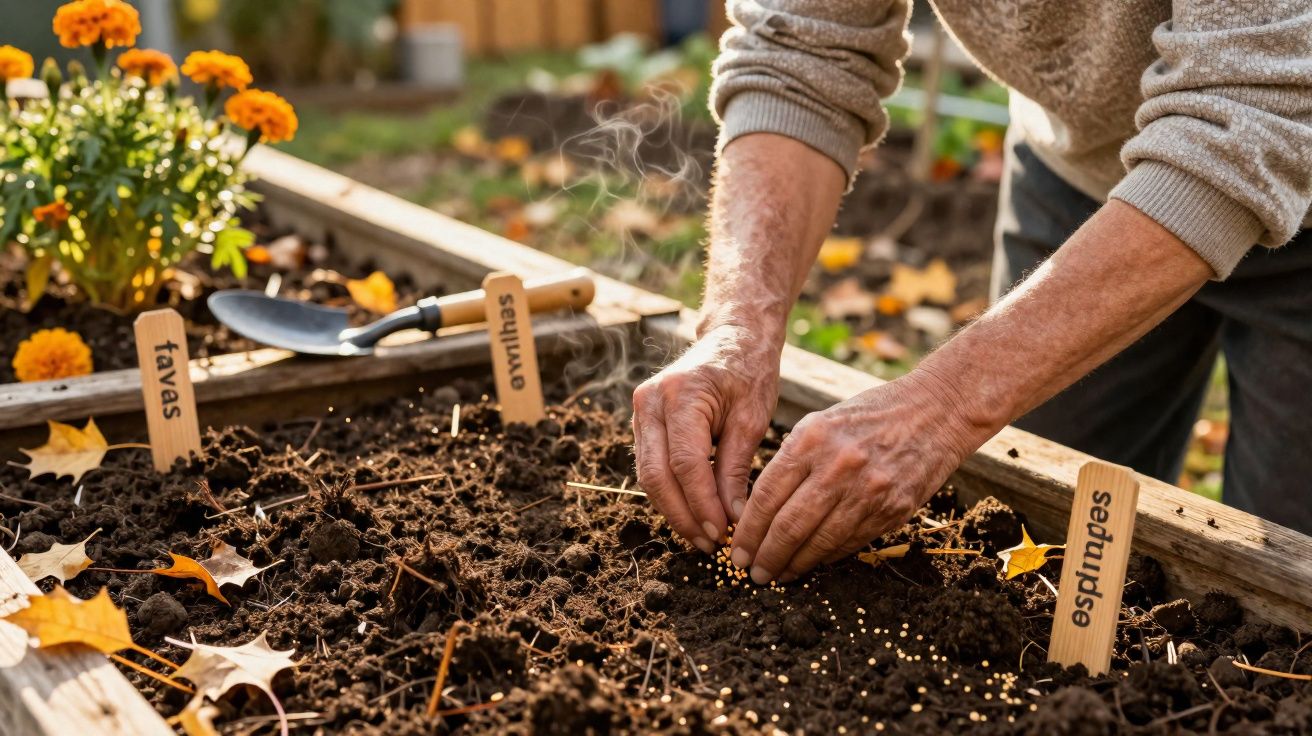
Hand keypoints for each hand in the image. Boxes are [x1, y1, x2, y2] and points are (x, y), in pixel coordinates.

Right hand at [633, 323, 781, 553]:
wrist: (732, 337)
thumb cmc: (748, 372)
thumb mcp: (752, 418)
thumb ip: (737, 468)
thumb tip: (731, 518)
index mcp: (681, 394)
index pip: (685, 463)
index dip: (701, 504)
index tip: (722, 534)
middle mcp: (651, 401)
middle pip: (656, 474)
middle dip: (682, 515)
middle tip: (710, 545)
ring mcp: (641, 410)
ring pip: (648, 475)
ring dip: (674, 510)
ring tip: (703, 536)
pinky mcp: (643, 421)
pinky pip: (651, 465)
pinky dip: (670, 493)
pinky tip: (693, 514)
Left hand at [730, 370, 981, 583]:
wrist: (936, 411)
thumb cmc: (870, 415)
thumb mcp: (822, 422)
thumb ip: (792, 459)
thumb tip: (759, 508)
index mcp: (813, 439)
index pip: (768, 495)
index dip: (748, 530)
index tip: (737, 550)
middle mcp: (839, 465)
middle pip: (789, 525)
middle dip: (766, 555)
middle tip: (752, 572)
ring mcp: (869, 490)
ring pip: (820, 541)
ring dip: (794, 564)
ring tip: (778, 575)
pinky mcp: (894, 509)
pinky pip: (851, 542)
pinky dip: (827, 556)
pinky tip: (812, 562)